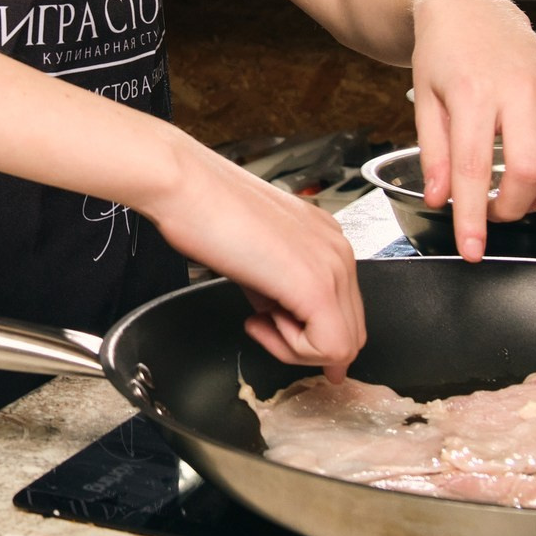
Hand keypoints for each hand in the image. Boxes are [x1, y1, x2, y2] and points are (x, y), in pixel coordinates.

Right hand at [146, 137, 364, 373]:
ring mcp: (333, 267)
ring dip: (296, 347)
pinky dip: (290, 349)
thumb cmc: (205, 209)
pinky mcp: (316, 286)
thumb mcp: (253, 256)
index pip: (342, 312)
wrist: (185, 186)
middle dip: (303, 345)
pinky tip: (257, 319)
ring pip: (344, 346)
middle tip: (261, 324)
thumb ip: (276, 288)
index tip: (267, 322)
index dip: (304, 333)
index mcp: (326, 239)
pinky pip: (328, 348)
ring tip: (258, 318)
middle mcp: (338, 251)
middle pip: (351, 334)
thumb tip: (278, 317)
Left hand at [409, 0, 535, 260]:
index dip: (473, 217)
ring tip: (527, 196)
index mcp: (474, 92)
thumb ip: (433, 154)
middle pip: (531, 168)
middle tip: (494, 212)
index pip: (475, 168)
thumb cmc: (443, 55)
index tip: (472, 250)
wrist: (469, 10)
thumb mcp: (424, 101)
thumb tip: (439, 201)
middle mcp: (521, 89)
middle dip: (513, 207)